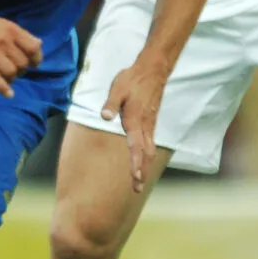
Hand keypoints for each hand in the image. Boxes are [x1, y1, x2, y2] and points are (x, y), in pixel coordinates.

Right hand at [0, 7, 41, 98]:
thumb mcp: (2, 24)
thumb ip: (20, 35)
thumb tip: (40, 43)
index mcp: (11, 30)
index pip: (33, 48)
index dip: (36, 59)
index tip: (33, 64)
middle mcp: (3, 41)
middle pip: (22, 63)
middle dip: (21, 70)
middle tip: (15, 71)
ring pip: (11, 72)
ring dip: (12, 78)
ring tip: (7, 77)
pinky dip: (4, 89)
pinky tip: (9, 94)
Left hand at [101, 56, 167, 192]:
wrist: (152, 70)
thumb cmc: (132, 79)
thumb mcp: (117, 88)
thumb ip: (111, 104)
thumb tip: (105, 116)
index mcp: (135, 119)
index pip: (135, 145)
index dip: (135, 162)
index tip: (135, 176)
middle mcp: (144, 125)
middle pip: (145, 153)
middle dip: (141, 172)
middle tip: (137, 188)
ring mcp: (149, 125)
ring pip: (149, 150)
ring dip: (145, 167)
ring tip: (140, 182)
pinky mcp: (151, 123)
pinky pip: (151, 144)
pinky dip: (148, 157)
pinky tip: (145, 163)